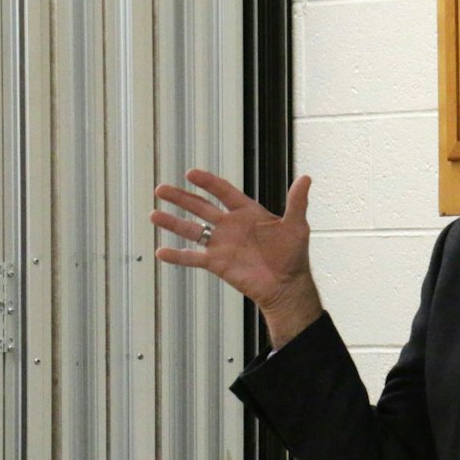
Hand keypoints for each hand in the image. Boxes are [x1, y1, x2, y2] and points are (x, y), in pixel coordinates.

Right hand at [151, 169, 323, 347]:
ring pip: (192, 230)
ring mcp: (222, 244)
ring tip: (153, 214)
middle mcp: (230, 226)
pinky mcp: (217, 263)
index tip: (190, 173)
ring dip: (173, 222)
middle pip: (201, 207)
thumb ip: (297, 203)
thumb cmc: (293, 256)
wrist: (286, 286)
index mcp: (247, 212)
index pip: (223, 192)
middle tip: (161, 189)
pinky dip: (177, 256)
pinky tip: (160, 251)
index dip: (208, 182)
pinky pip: (193, 258)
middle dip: (181, 198)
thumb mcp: (297, 227)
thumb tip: (306, 179)